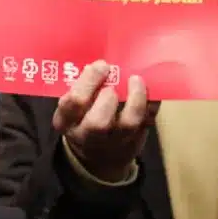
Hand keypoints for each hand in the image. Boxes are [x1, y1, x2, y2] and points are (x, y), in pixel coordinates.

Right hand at [52, 62, 156, 181]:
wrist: (98, 156)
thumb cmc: (84, 117)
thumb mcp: (72, 107)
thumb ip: (82, 87)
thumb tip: (102, 62)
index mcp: (66, 121)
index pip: (72, 103)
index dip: (88, 82)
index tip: (102, 66)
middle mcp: (87, 135)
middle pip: (97, 122)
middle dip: (108, 98)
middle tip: (113, 84)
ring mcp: (113, 141)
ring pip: (127, 124)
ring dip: (135, 99)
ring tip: (136, 80)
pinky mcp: (135, 140)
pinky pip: (147, 121)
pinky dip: (151, 103)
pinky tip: (150, 88)